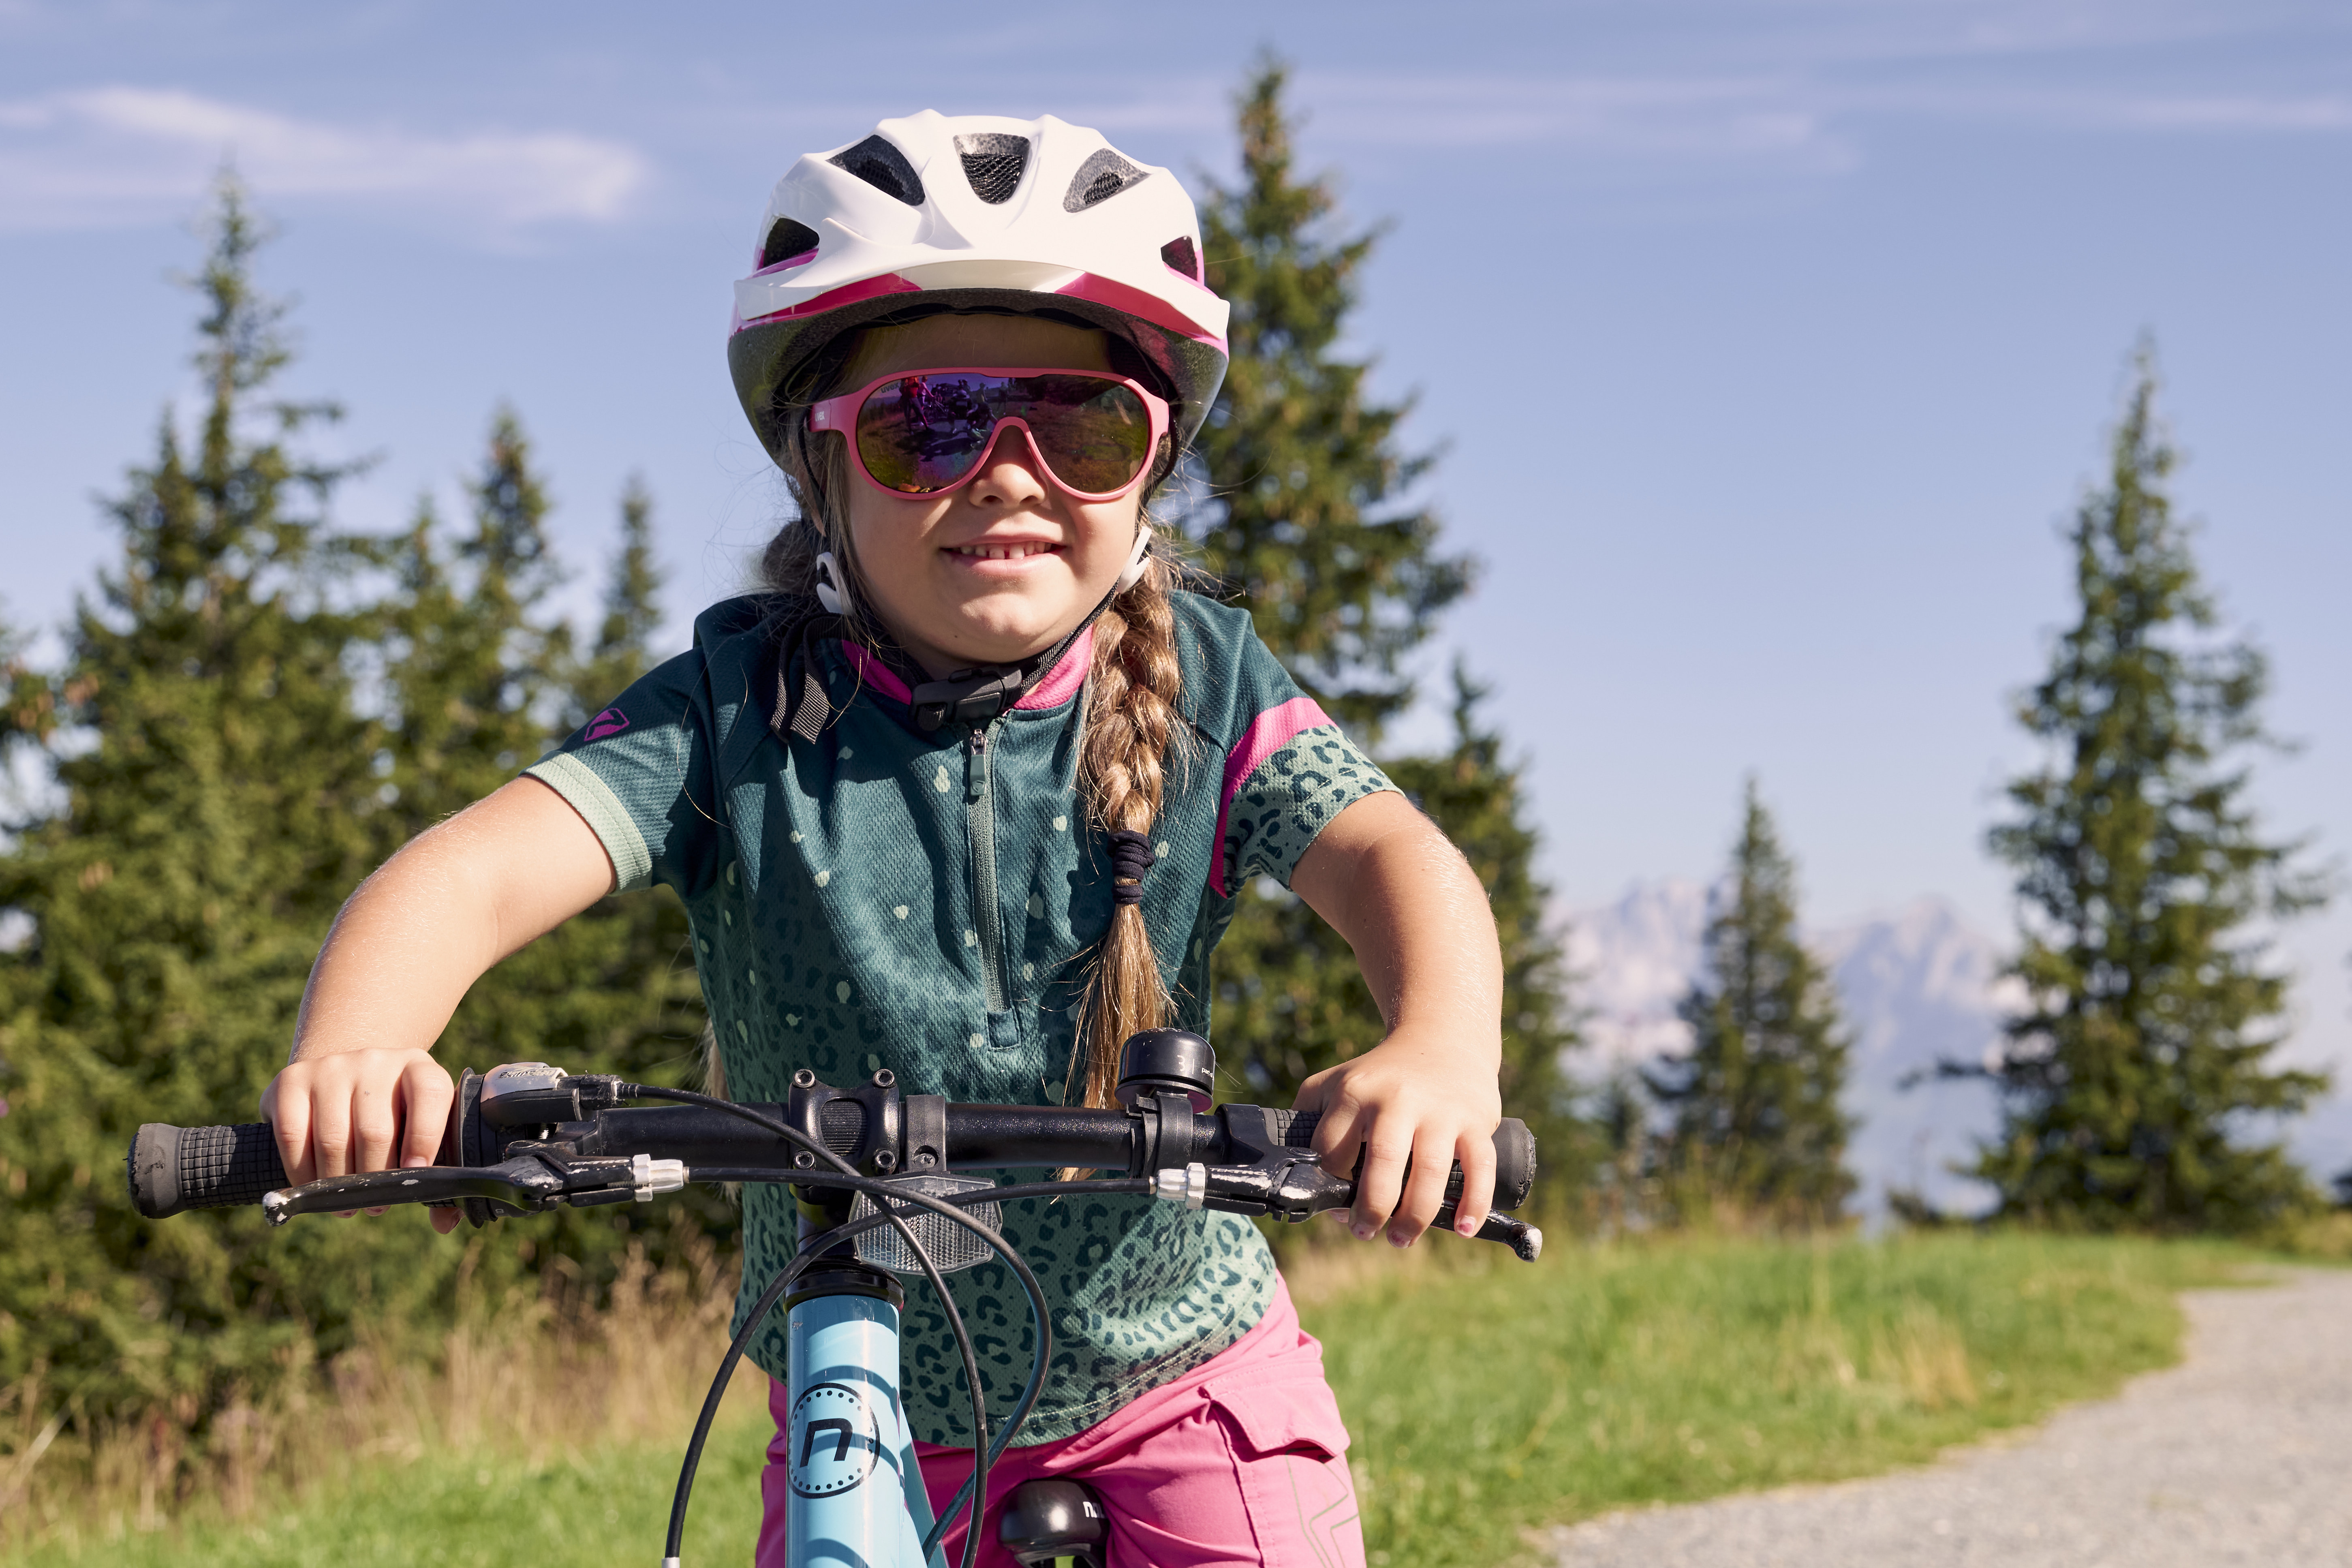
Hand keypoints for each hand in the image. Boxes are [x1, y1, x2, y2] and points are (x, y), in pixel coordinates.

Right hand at [260, 1047, 459, 1231]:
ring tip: (346, 1204)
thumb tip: (445, 1223)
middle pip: (375, 1130)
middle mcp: (376, 1060)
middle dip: (374, 1179)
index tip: (417, 1173)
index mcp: (419, 1067)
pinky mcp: (291, 1079)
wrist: (345, 1076)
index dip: (426, 1138)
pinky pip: (292, 1135)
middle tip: (375, 1205)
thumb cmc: (393, 1116)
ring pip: (333, 1139)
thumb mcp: (420, 1129)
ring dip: (338, 1184)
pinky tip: (312, 1189)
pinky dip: (302, 1172)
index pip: (430, 1095)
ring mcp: (331, 1067)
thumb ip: (438, 1175)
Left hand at [1295, 1026, 1501, 1246]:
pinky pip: (1480, 1167)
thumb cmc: (1381, 1075)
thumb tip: (1295, 1172)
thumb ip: (1309, 1117)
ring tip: (1402, 1239)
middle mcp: (1397, 1099)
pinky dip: (1473, 1202)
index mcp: (1356, 1092)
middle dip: (1371, 1207)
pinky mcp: (1475, 1121)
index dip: (1330, 1186)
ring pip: (1430, 1170)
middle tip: (1365, 1232)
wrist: (1443, 1040)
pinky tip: (1464, 1229)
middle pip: (1382, 1161)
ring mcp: (1440, 1110)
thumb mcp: (1335, 1081)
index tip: (1337, 1210)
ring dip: (1415, 1215)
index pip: (1334, 1151)